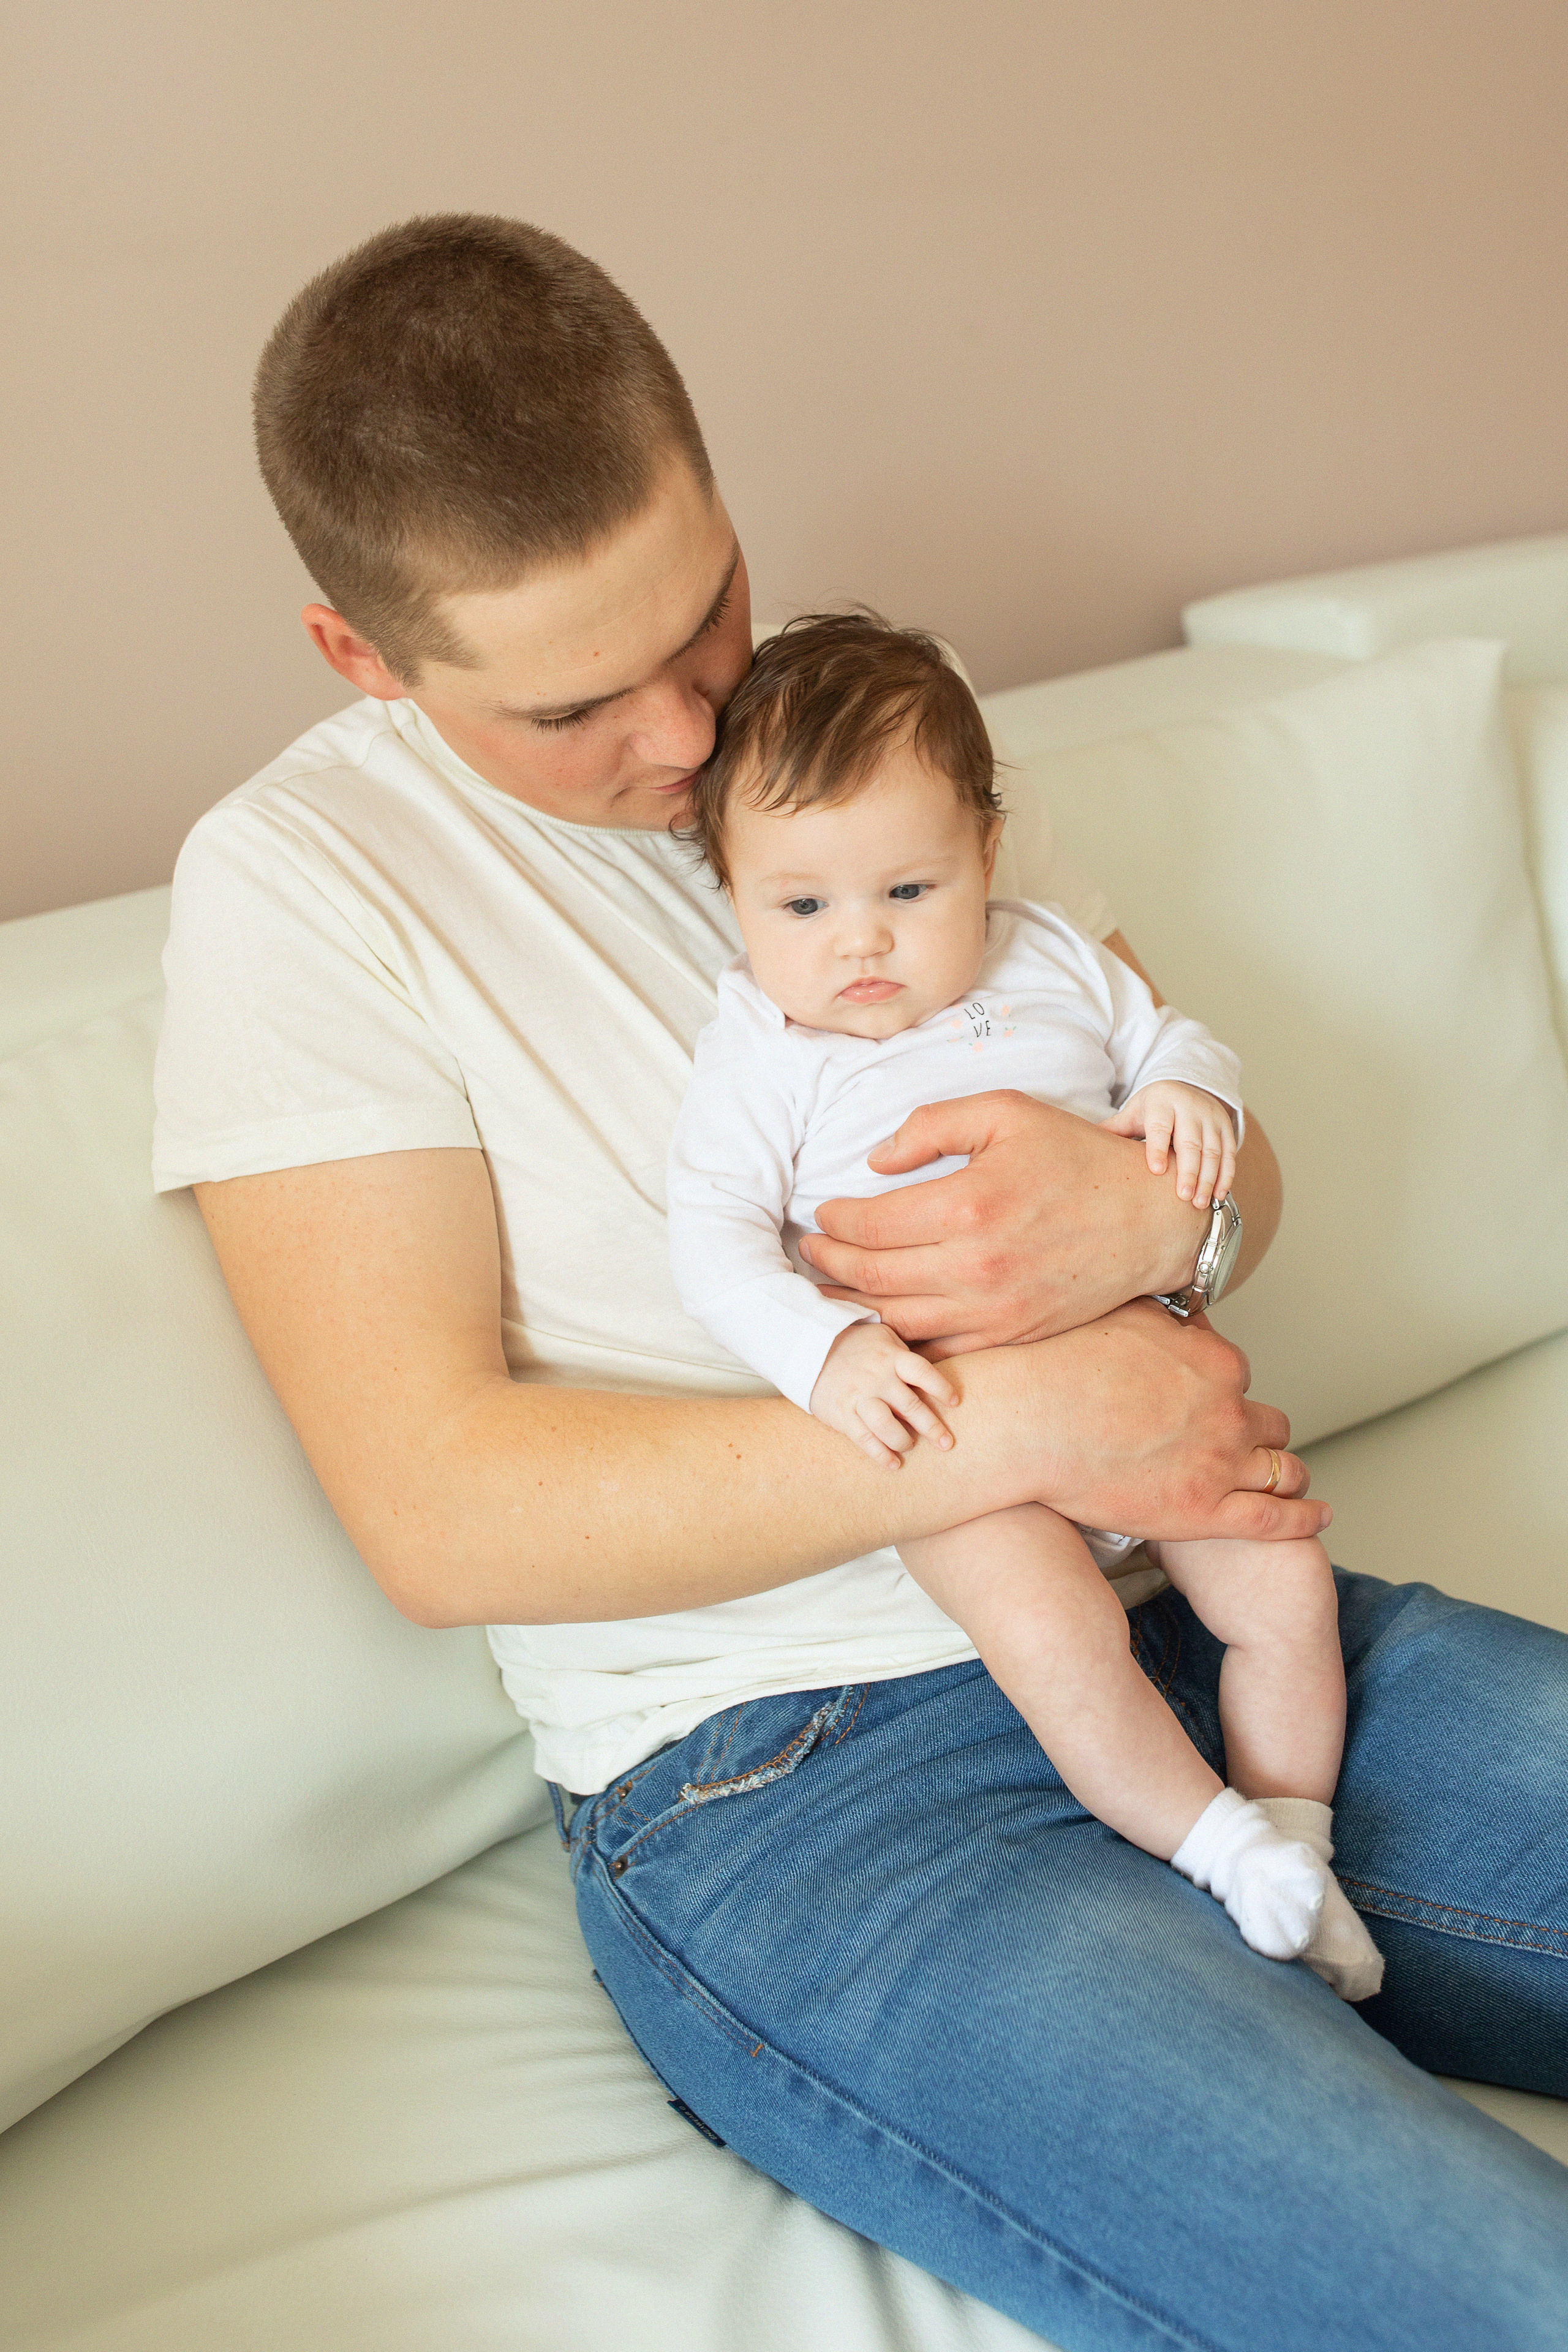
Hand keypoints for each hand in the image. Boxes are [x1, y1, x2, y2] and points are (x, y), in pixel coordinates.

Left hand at [798, 1090, 1207, 1358]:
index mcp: (970, 1205)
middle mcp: (976, 1266)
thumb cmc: (1076, 1158)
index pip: (871, 1224)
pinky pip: (936, 1347)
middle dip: (829, 1263)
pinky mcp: (1010, 1336)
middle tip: (811, 1250)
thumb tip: (875, 1161)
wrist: (1148, 1220)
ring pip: (896, 1320)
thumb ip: (931, 1126)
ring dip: (852, 1306)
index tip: (822, 1213)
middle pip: (872, 1276)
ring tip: (829, 1287)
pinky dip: (899, 1337)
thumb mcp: (1005, 1113)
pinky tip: (879, 1317)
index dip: (834, 1221)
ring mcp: (993, 1310)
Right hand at [808, 1321, 957, 1469]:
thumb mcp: (881, 1336)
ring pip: (888, 1426)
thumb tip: (931, 1376)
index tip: (955, 1403)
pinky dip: (880, 1455)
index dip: (941, 1388)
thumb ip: (904, 1354)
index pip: (923, 1372)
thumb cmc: (854, 1344)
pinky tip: (893, 1464)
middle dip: (932, 1427)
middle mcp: (877, 1378)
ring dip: (904, 1441)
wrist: (807, 1348)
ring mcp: (859, 1397)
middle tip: (947, 1444)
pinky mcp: (842, 1414)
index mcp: (891, 1357)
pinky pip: (864, 1439)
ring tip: (910, 1445)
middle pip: (911, 1406)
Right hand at [953, 1298, 1328, 1543]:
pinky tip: (1319, 1516)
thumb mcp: (1122, 1314)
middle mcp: (1227, 1409)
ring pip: (1281, 1470)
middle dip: (1253, 1431)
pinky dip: (1306, 1517)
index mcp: (1213, 1360)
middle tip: (1229, 1441)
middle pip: (1267, 1422)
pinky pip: (1278, 1520)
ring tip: (1285, 1481)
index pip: (1236, 1375)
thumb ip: (1163, 1317)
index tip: (1200, 1401)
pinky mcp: (1205, 1512)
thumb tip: (1180, 1309)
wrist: (1025, 1421)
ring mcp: (1220, 1463)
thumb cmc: (1057, 1366)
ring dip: (1284, 1473)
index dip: (1219, 1390)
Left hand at [1102, 1082, 1235, 1210]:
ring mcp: (1211, 1117)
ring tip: (1199, 1203)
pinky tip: (1218, 1196)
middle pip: (1190, 1142)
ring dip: (1208, 1178)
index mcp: (1162, 1103)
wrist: (1187, 1086)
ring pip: (1213, 1150)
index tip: (1156, 1170)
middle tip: (1183, 1197)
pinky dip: (1226, 1175)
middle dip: (1188, 1171)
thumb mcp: (1133, 1113)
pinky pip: (1230, 1153)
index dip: (1158, 1147)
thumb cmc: (1154, 1108)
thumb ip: (1114, 1128)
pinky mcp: (1226, 1127)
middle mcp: (1190, 1108)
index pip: (1161, 1127)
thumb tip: (1080, 1142)